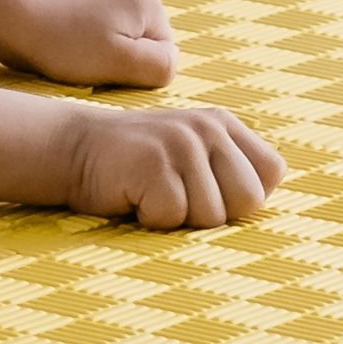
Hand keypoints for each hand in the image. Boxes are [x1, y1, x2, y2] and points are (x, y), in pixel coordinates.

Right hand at [48, 101, 282, 231]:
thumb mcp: (189, 154)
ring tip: (150, 193)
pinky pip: (172, 217)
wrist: (71, 148)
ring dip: (177, 219)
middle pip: (248, 200)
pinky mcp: (154, 164)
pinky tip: (132, 197)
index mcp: (222, 124)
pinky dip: (149, 219)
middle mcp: (208, 128)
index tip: (204, 191)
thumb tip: (260, 204)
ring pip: (210, 216)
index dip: (241, 196)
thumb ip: (228, 170)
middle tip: (175, 196)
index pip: (271, 174)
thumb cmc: (134, 165)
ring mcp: (181, 143)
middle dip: (212, 214)